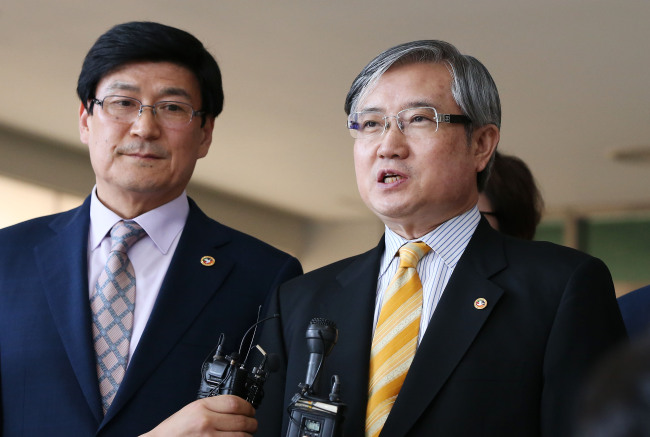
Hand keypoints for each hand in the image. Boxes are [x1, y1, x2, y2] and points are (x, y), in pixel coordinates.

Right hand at [141, 395, 256, 435]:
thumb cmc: (174, 430)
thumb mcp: (192, 410)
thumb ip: (213, 407)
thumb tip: (236, 407)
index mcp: (201, 407)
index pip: (235, 403)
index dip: (248, 407)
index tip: (250, 410)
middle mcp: (206, 422)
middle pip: (241, 420)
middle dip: (252, 422)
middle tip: (253, 423)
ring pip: (241, 436)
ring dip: (248, 435)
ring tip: (247, 434)